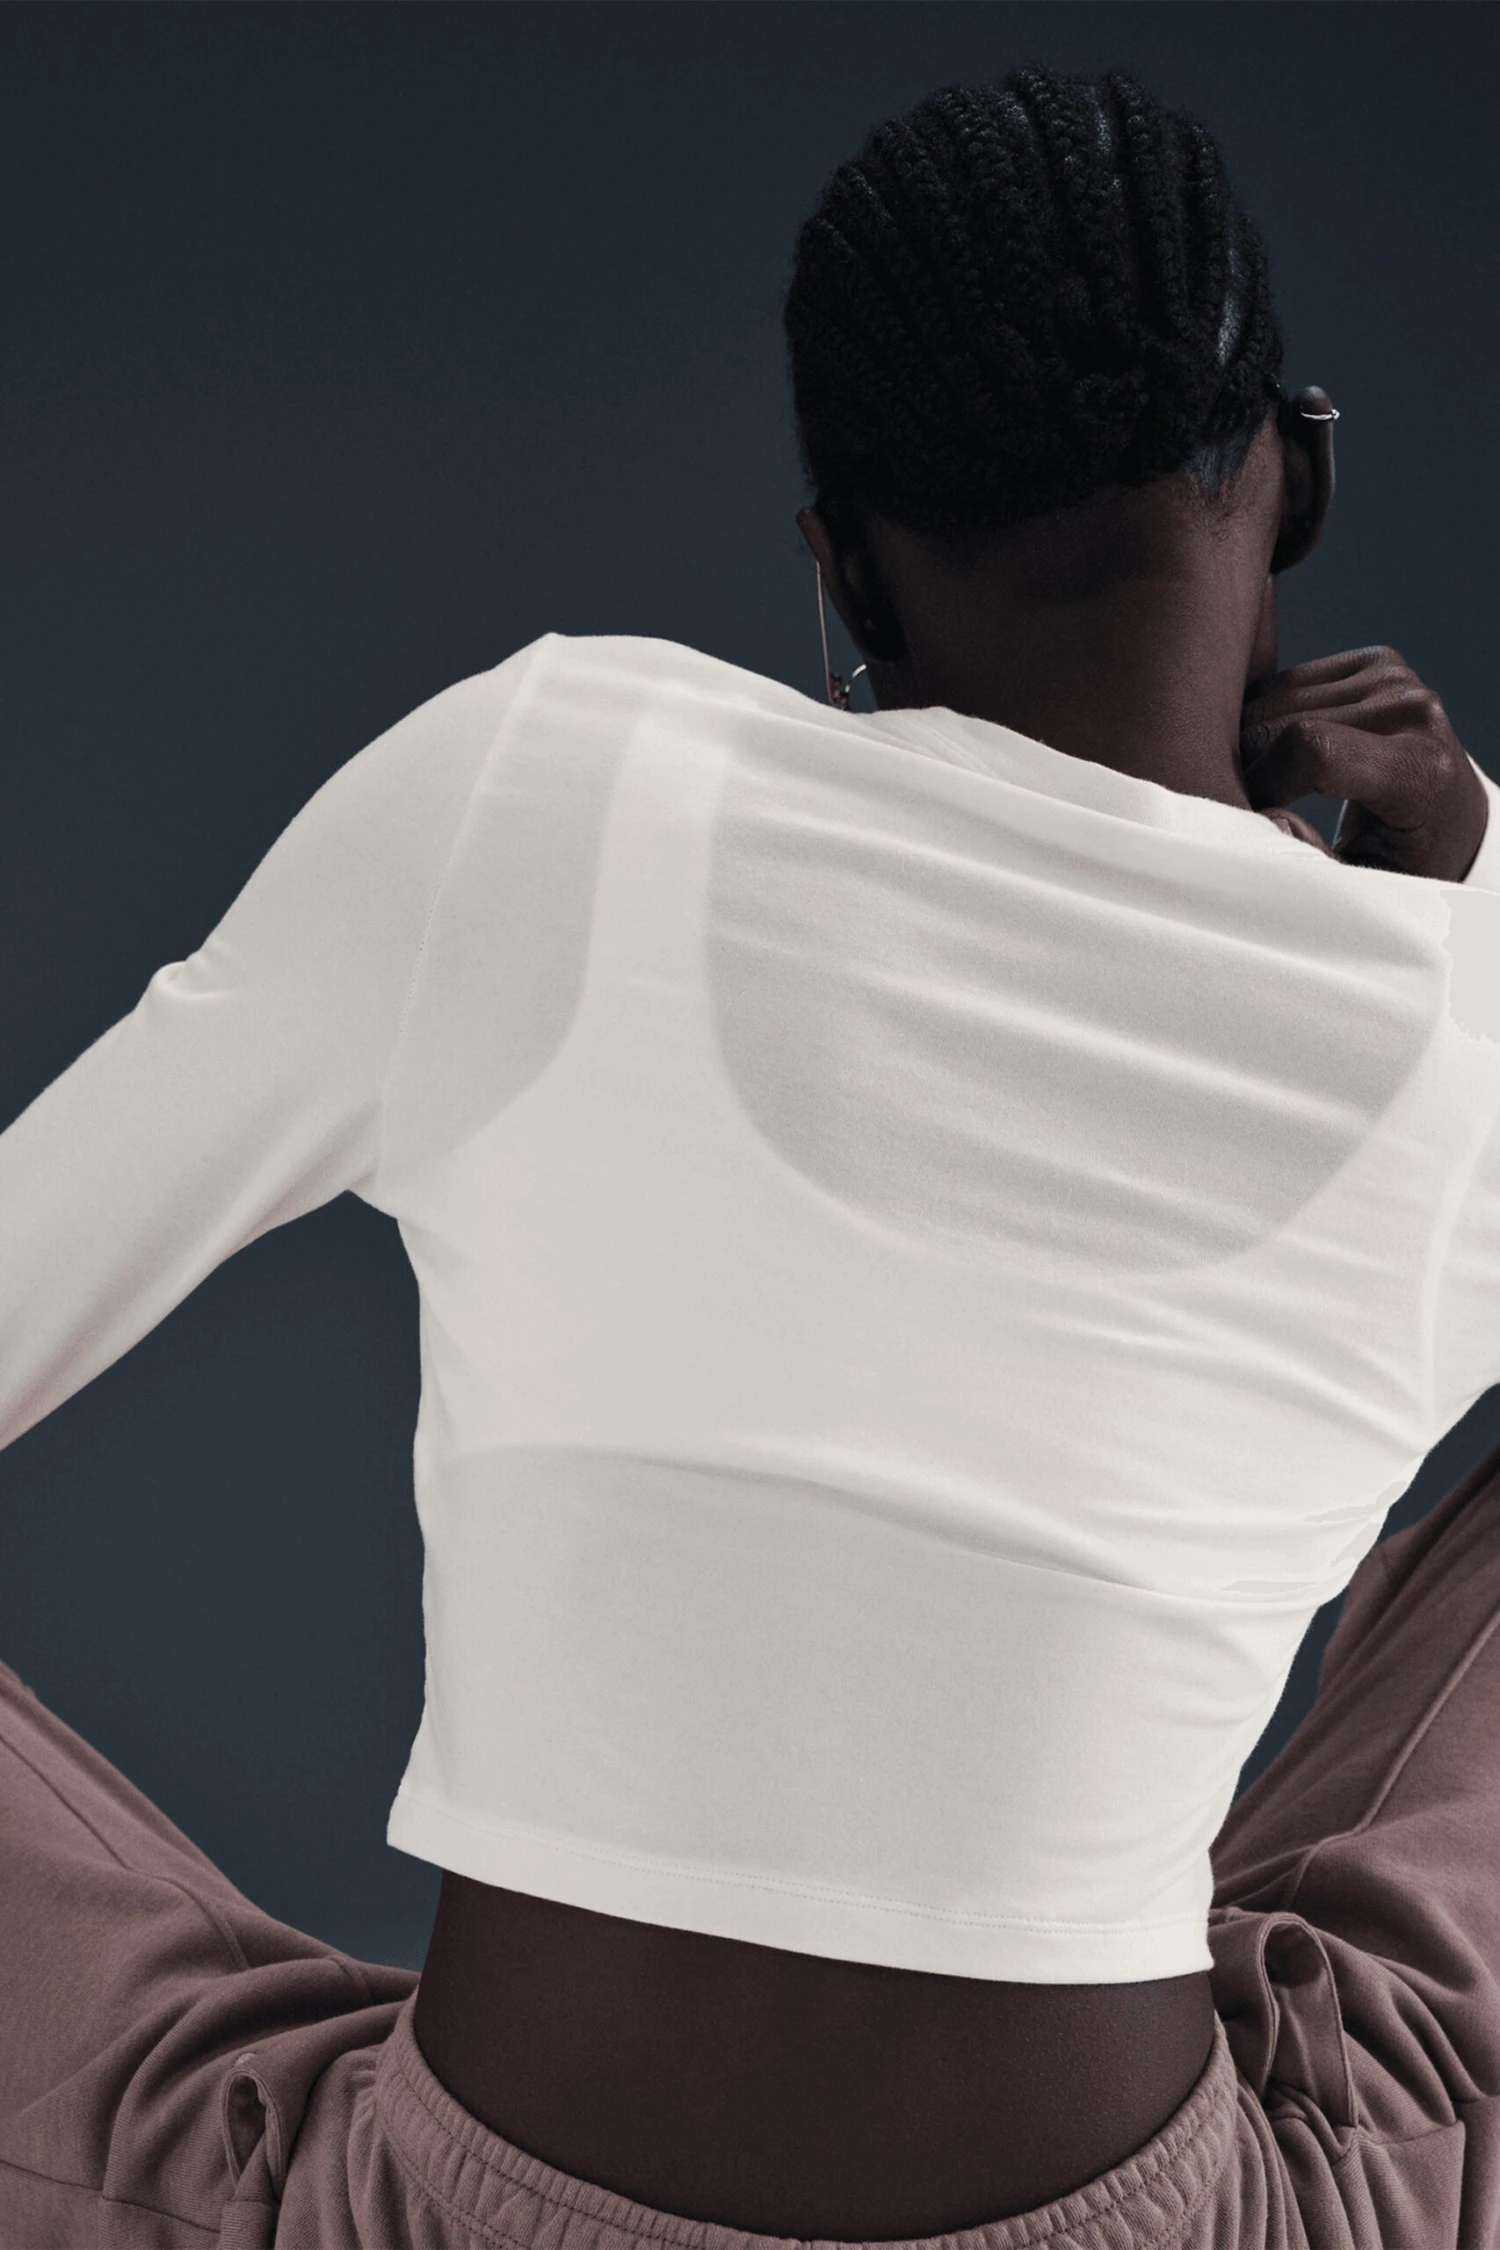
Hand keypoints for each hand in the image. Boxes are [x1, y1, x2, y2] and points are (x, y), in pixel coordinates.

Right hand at [1239, 646, 1488, 880]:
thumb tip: (1264, 813)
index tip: (1254, 811)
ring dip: (1252, 742)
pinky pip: (1286, 682)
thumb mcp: (1364, 880)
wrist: (1453, 818)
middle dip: (1252, 766)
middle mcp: (1414, 710)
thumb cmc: (1405, 861)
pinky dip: (1267, 716)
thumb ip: (1314, 858)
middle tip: (1255, 803)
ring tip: (1269, 781)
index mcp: (1420, 770)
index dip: (1264, 780)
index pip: (1314, 750)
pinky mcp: (1377, 662)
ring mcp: (1396, 678)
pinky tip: (1283, 750)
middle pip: (1285, 722)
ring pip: (1275, 699)